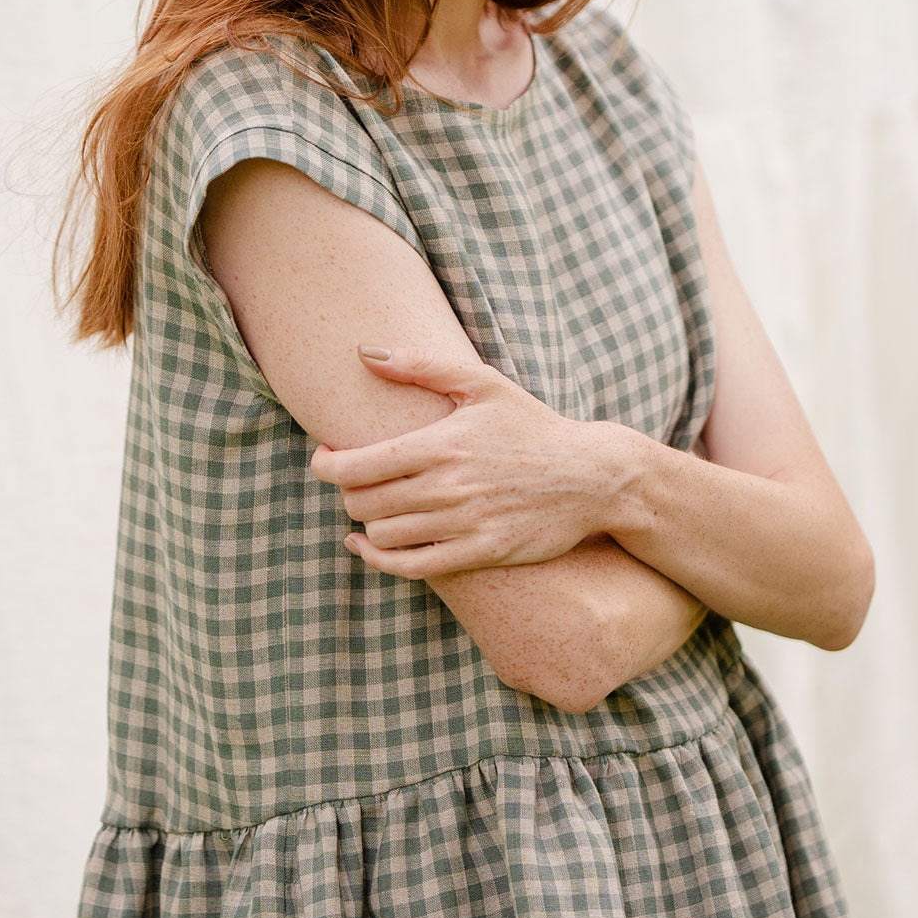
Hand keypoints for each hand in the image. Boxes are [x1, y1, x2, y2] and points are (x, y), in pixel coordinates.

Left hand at [309, 344, 635, 578]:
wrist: (592, 477)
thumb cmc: (532, 425)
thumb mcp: (483, 384)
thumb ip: (421, 365)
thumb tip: (363, 351)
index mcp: (441, 444)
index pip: (354, 465)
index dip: (325, 464)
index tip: (326, 457)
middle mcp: (447, 488)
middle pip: (361, 502)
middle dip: (347, 491)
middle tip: (356, 479)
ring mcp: (464, 524)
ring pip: (382, 534)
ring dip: (365, 522)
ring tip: (372, 506)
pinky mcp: (480, 553)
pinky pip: (411, 566)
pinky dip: (379, 559)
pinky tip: (368, 546)